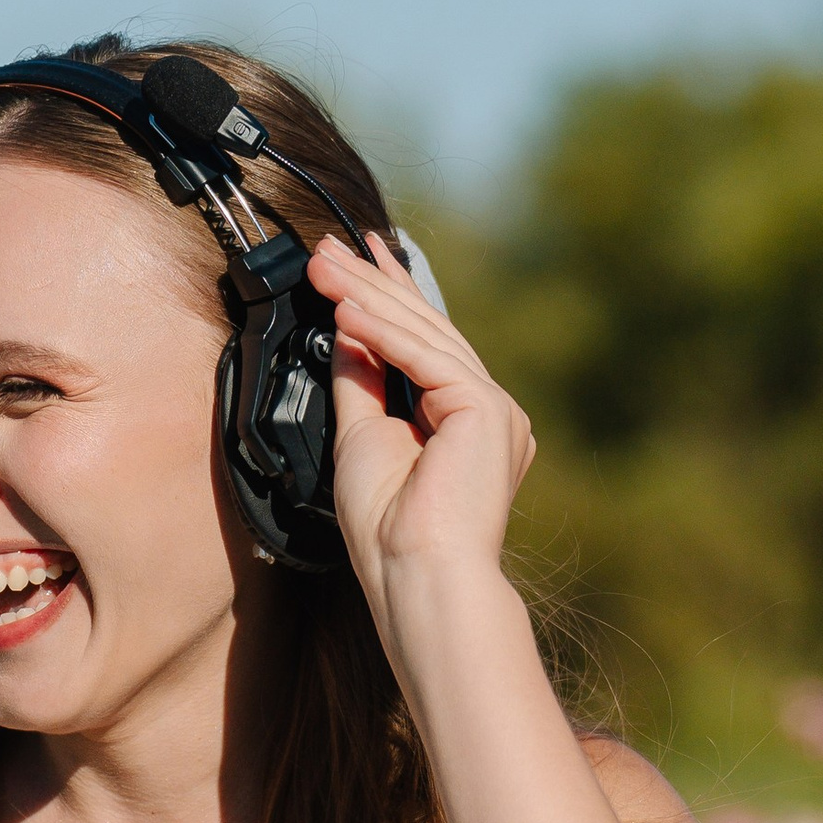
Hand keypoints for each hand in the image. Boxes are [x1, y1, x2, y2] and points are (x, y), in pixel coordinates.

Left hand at [310, 233, 536, 642]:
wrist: (417, 577)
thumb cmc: (389, 533)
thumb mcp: (361, 439)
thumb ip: (361, 383)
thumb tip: (346, 331)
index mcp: (465, 424)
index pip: (423, 345)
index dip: (388, 297)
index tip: (356, 258)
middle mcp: (488, 412)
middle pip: (425, 331)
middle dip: (373, 284)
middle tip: (330, 246)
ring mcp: (496, 411)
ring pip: (425, 336)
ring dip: (369, 296)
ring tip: (326, 265)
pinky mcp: (488, 413)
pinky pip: (427, 359)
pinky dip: (383, 331)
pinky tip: (348, 306)